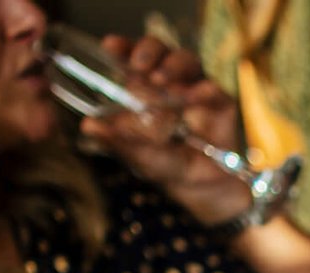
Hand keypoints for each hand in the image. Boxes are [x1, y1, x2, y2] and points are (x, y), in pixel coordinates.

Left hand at [80, 36, 255, 226]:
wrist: (202, 189)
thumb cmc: (166, 165)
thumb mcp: (137, 155)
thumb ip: (116, 141)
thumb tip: (88, 126)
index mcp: (144, 86)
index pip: (131, 56)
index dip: (122, 47)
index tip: (110, 46)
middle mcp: (170, 81)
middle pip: (160, 49)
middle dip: (148, 51)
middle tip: (139, 68)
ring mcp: (196, 89)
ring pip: (187, 60)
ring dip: (173, 66)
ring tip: (162, 82)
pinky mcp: (221, 103)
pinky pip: (214, 88)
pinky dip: (203, 90)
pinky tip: (194, 96)